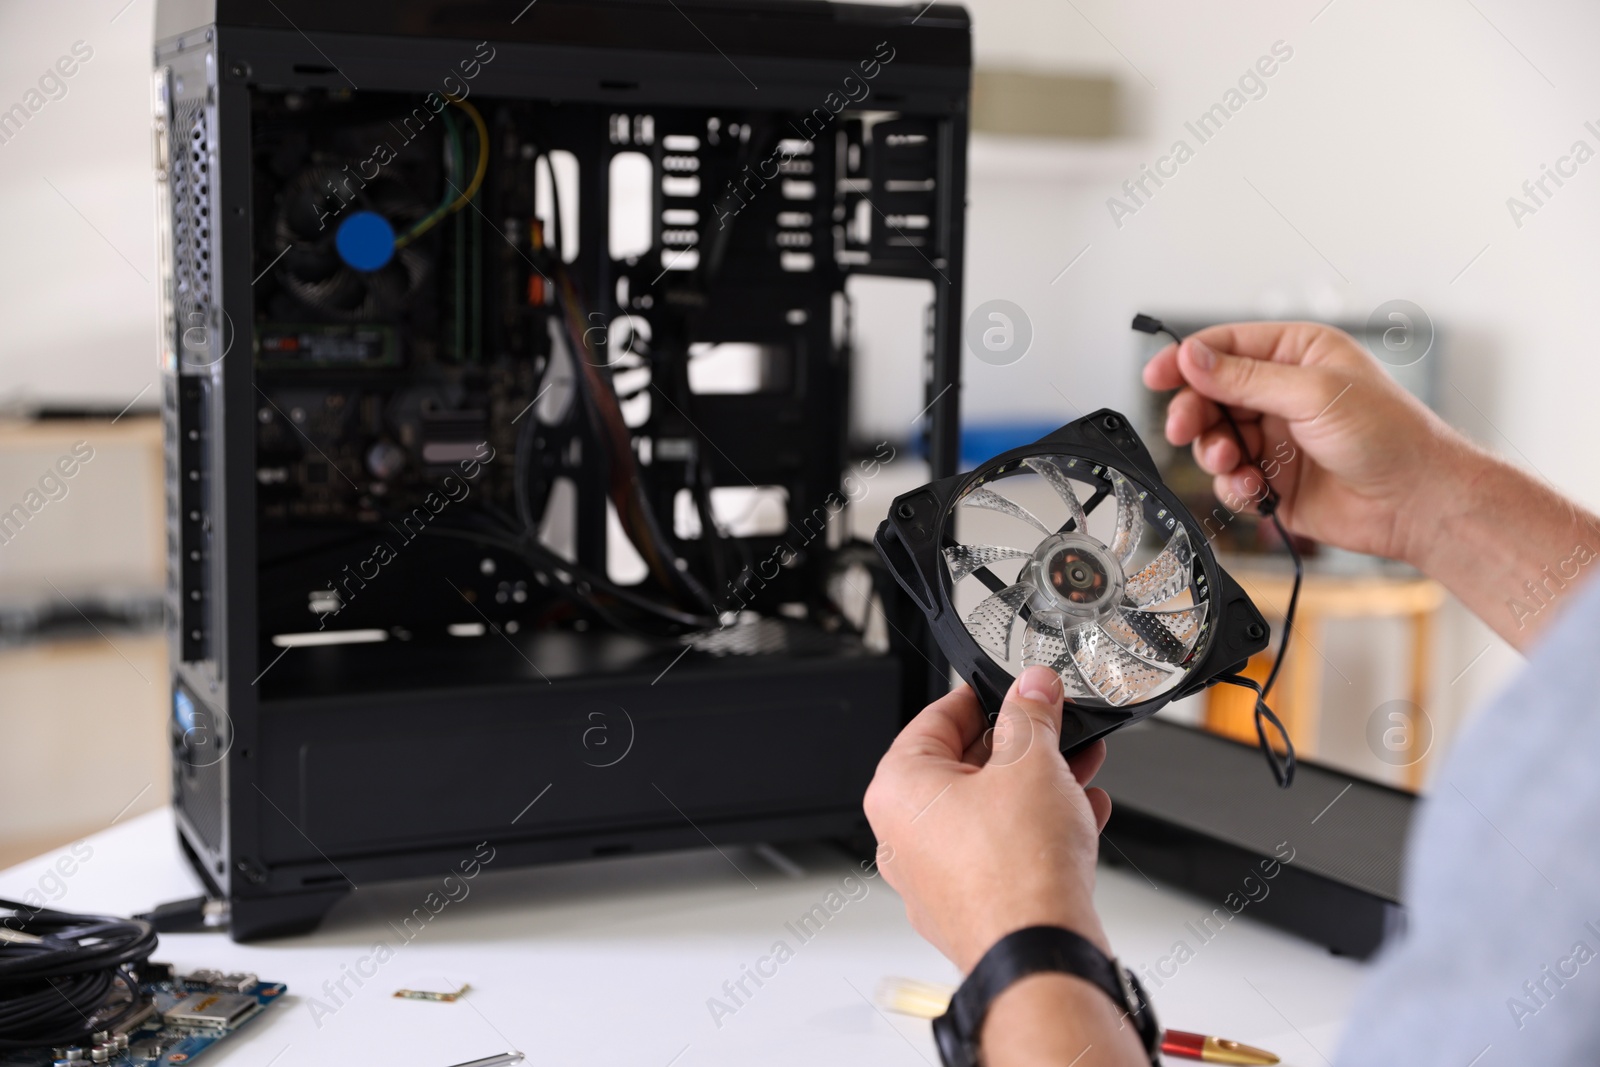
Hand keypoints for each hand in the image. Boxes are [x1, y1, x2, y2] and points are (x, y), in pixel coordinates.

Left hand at [862, 666, 1111, 972]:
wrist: (1040, 953)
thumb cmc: (1016, 871)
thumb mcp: (1031, 763)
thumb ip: (1031, 716)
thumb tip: (1032, 689)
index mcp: (898, 790)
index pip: (935, 719)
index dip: (983, 697)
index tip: (1014, 688)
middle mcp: (904, 836)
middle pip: (963, 766)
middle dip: (1020, 745)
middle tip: (1054, 725)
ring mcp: (934, 877)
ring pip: (988, 810)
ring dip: (1036, 784)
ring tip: (1079, 766)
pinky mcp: (968, 905)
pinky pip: (1000, 850)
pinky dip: (1037, 828)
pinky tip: (1082, 813)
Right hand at [1142, 321, 1467, 565]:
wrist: (1417, 502)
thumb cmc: (1389, 435)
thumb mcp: (1312, 393)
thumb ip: (1245, 378)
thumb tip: (1193, 358)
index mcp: (1296, 354)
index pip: (1225, 347)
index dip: (1186, 361)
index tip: (1156, 376)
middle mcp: (1282, 392)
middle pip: (1211, 395)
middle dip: (1195, 414)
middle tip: (1184, 430)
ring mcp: (1276, 437)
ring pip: (1215, 439)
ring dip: (1215, 453)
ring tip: (1235, 464)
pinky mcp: (1274, 479)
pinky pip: (1231, 479)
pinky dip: (1234, 486)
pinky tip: (1256, 489)